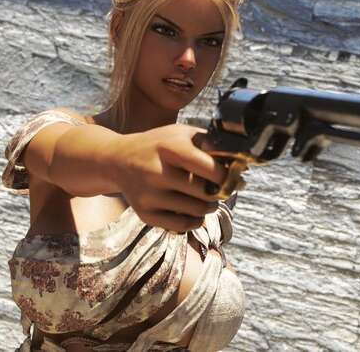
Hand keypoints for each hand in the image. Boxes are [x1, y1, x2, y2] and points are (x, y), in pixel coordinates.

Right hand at [108, 124, 228, 232]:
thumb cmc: (158, 145)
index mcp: (169, 147)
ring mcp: (149, 195)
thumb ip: (210, 142)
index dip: (228, 176)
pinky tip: (194, 210)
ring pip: (197, 211)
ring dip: (210, 206)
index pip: (210, 168)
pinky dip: (195, 220)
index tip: (235, 177)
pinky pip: (183, 226)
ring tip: (208, 197)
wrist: (117, 160)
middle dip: (221, 193)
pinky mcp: (145, 214)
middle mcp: (156, 172)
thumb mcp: (180, 133)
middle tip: (223, 189)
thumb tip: (242, 161)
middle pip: (206, 193)